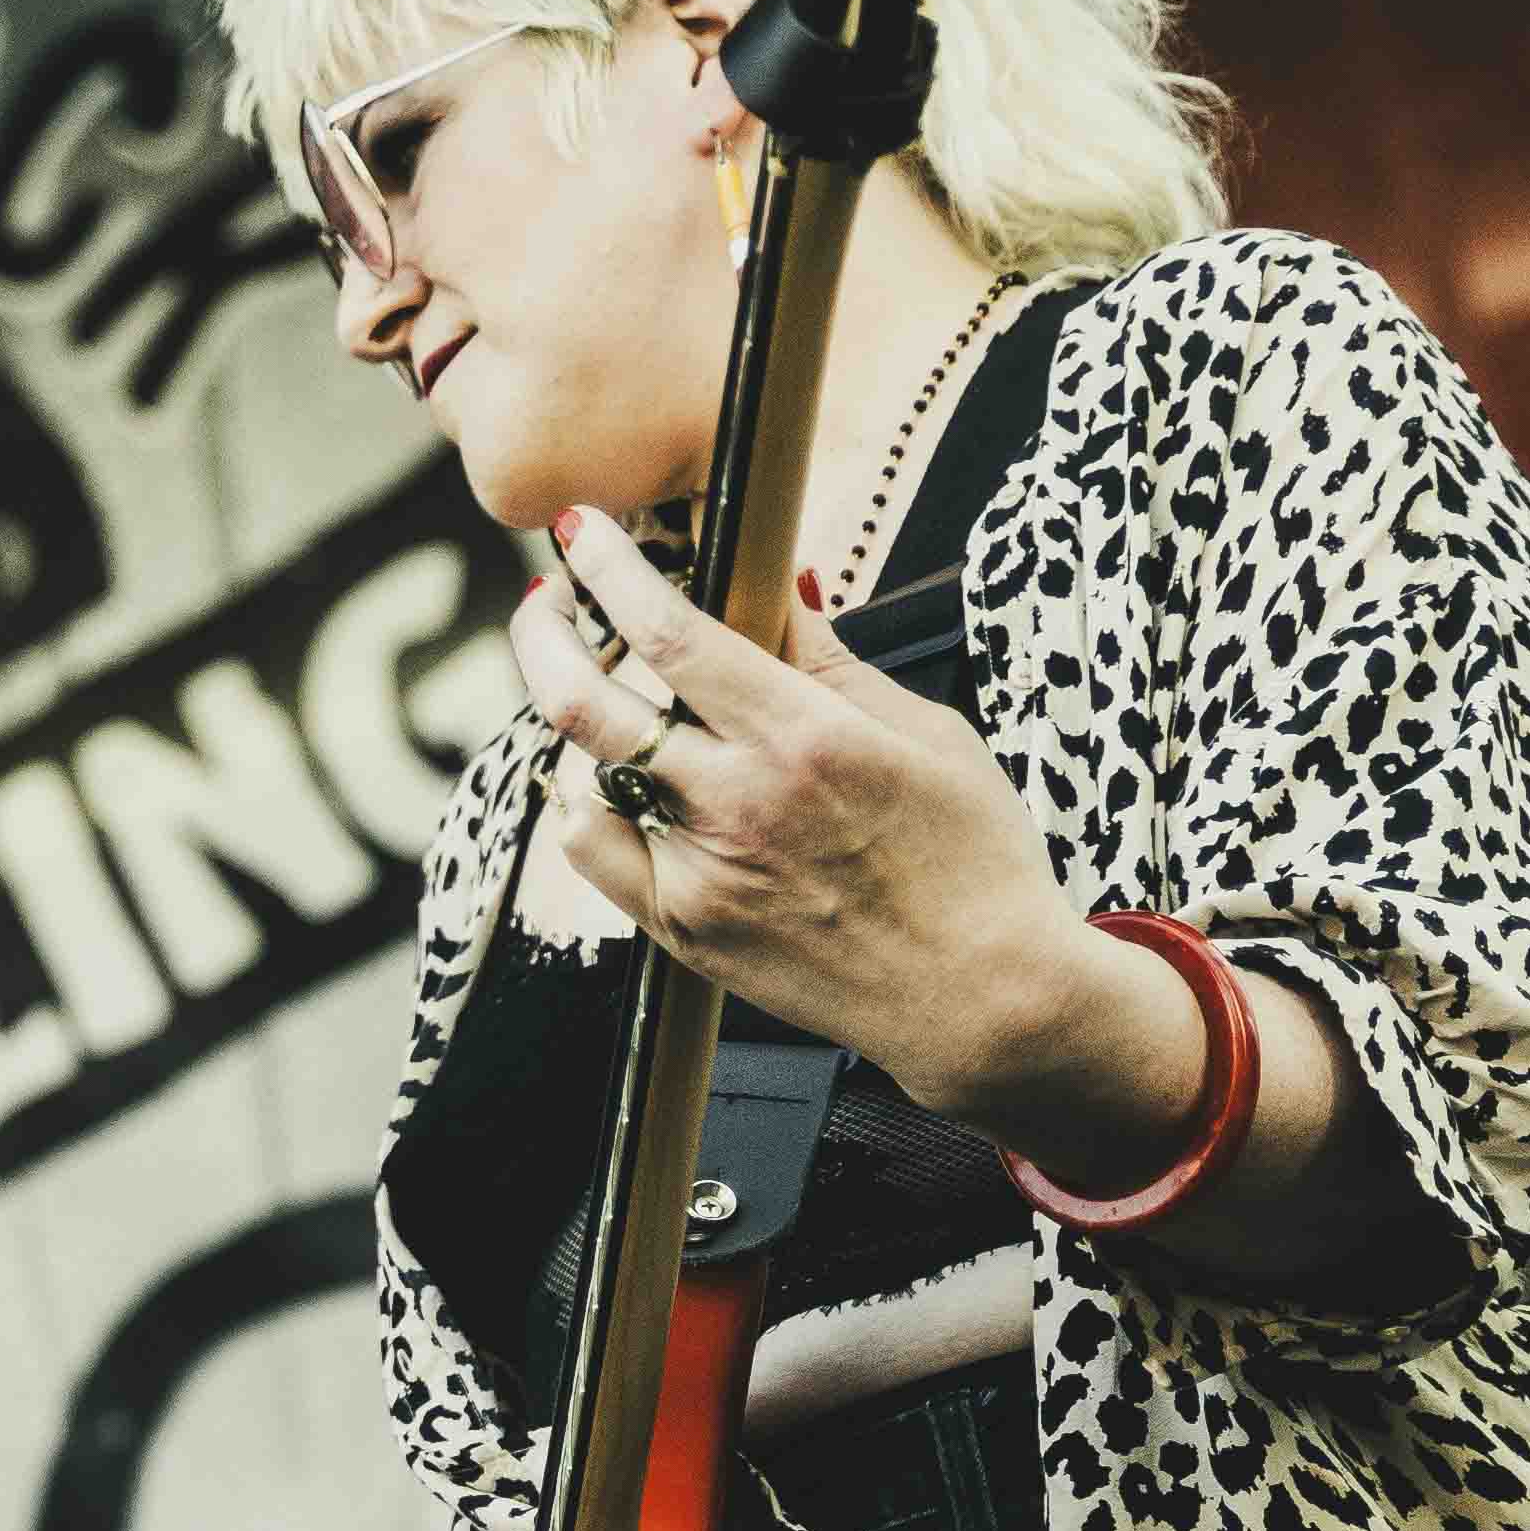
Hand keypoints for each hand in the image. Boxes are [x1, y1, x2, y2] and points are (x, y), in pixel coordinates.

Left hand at [520, 506, 1173, 1130]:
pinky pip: (593, 850)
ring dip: (572, 720)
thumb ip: (832, 662)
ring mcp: (701, 876)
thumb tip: (778, 585)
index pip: (672, 635)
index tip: (580, 531)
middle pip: (586, 704)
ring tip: (598, 691)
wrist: (983, 999)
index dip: (609, 570)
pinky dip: (586, 799)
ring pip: (579, 776)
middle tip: (546, 599)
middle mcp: (739, 806)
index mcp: (805, 740)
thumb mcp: (925, 734)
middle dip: (546, 632)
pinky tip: (609, 776)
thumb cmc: (975, 862)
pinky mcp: (684, 932)